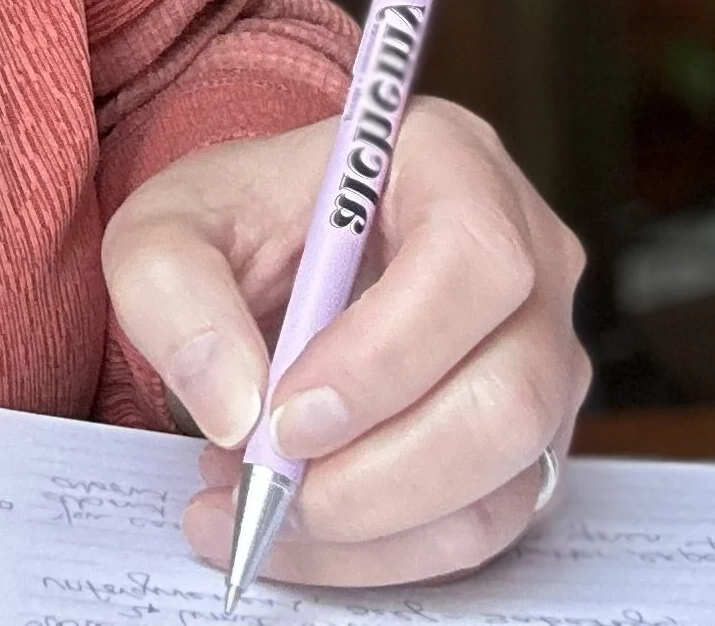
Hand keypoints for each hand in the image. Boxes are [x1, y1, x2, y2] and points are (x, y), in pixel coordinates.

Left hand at [101, 96, 590, 590]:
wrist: (271, 257)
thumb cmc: (237, 222)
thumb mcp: (169, 224)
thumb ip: (174, 289)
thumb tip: (234, 407)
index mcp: (451, 163)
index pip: (469, 262)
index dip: (386, 356)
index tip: (284, 418)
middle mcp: (529, 256)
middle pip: (508, 395)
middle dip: (376, 473)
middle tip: (260, 491)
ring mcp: (544, 352)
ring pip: (501, 480)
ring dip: (371, 524)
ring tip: (253, 502)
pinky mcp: (532, 438)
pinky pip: (483, 526)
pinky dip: (385, 551)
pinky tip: (299, 528)